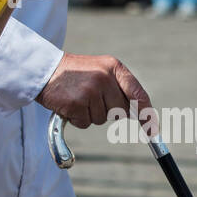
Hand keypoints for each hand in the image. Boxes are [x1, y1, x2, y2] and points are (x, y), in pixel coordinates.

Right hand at [36, 52, 151, 129]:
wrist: (44, 69)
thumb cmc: (75, 74)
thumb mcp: (100, 70)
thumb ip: (119, 88)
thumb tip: (140, 114)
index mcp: (114, 67)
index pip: (138, 93)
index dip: (146, 114)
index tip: (151, 130)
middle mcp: (104, 77)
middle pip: (120, 111)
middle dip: (109, 111)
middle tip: (92, 100)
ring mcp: (90, 90)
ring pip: (102, 119)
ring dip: (90, 114)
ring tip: (78, 98)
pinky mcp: (76, 103)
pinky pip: (85, 123)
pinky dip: (77, 119)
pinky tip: (69, 104)